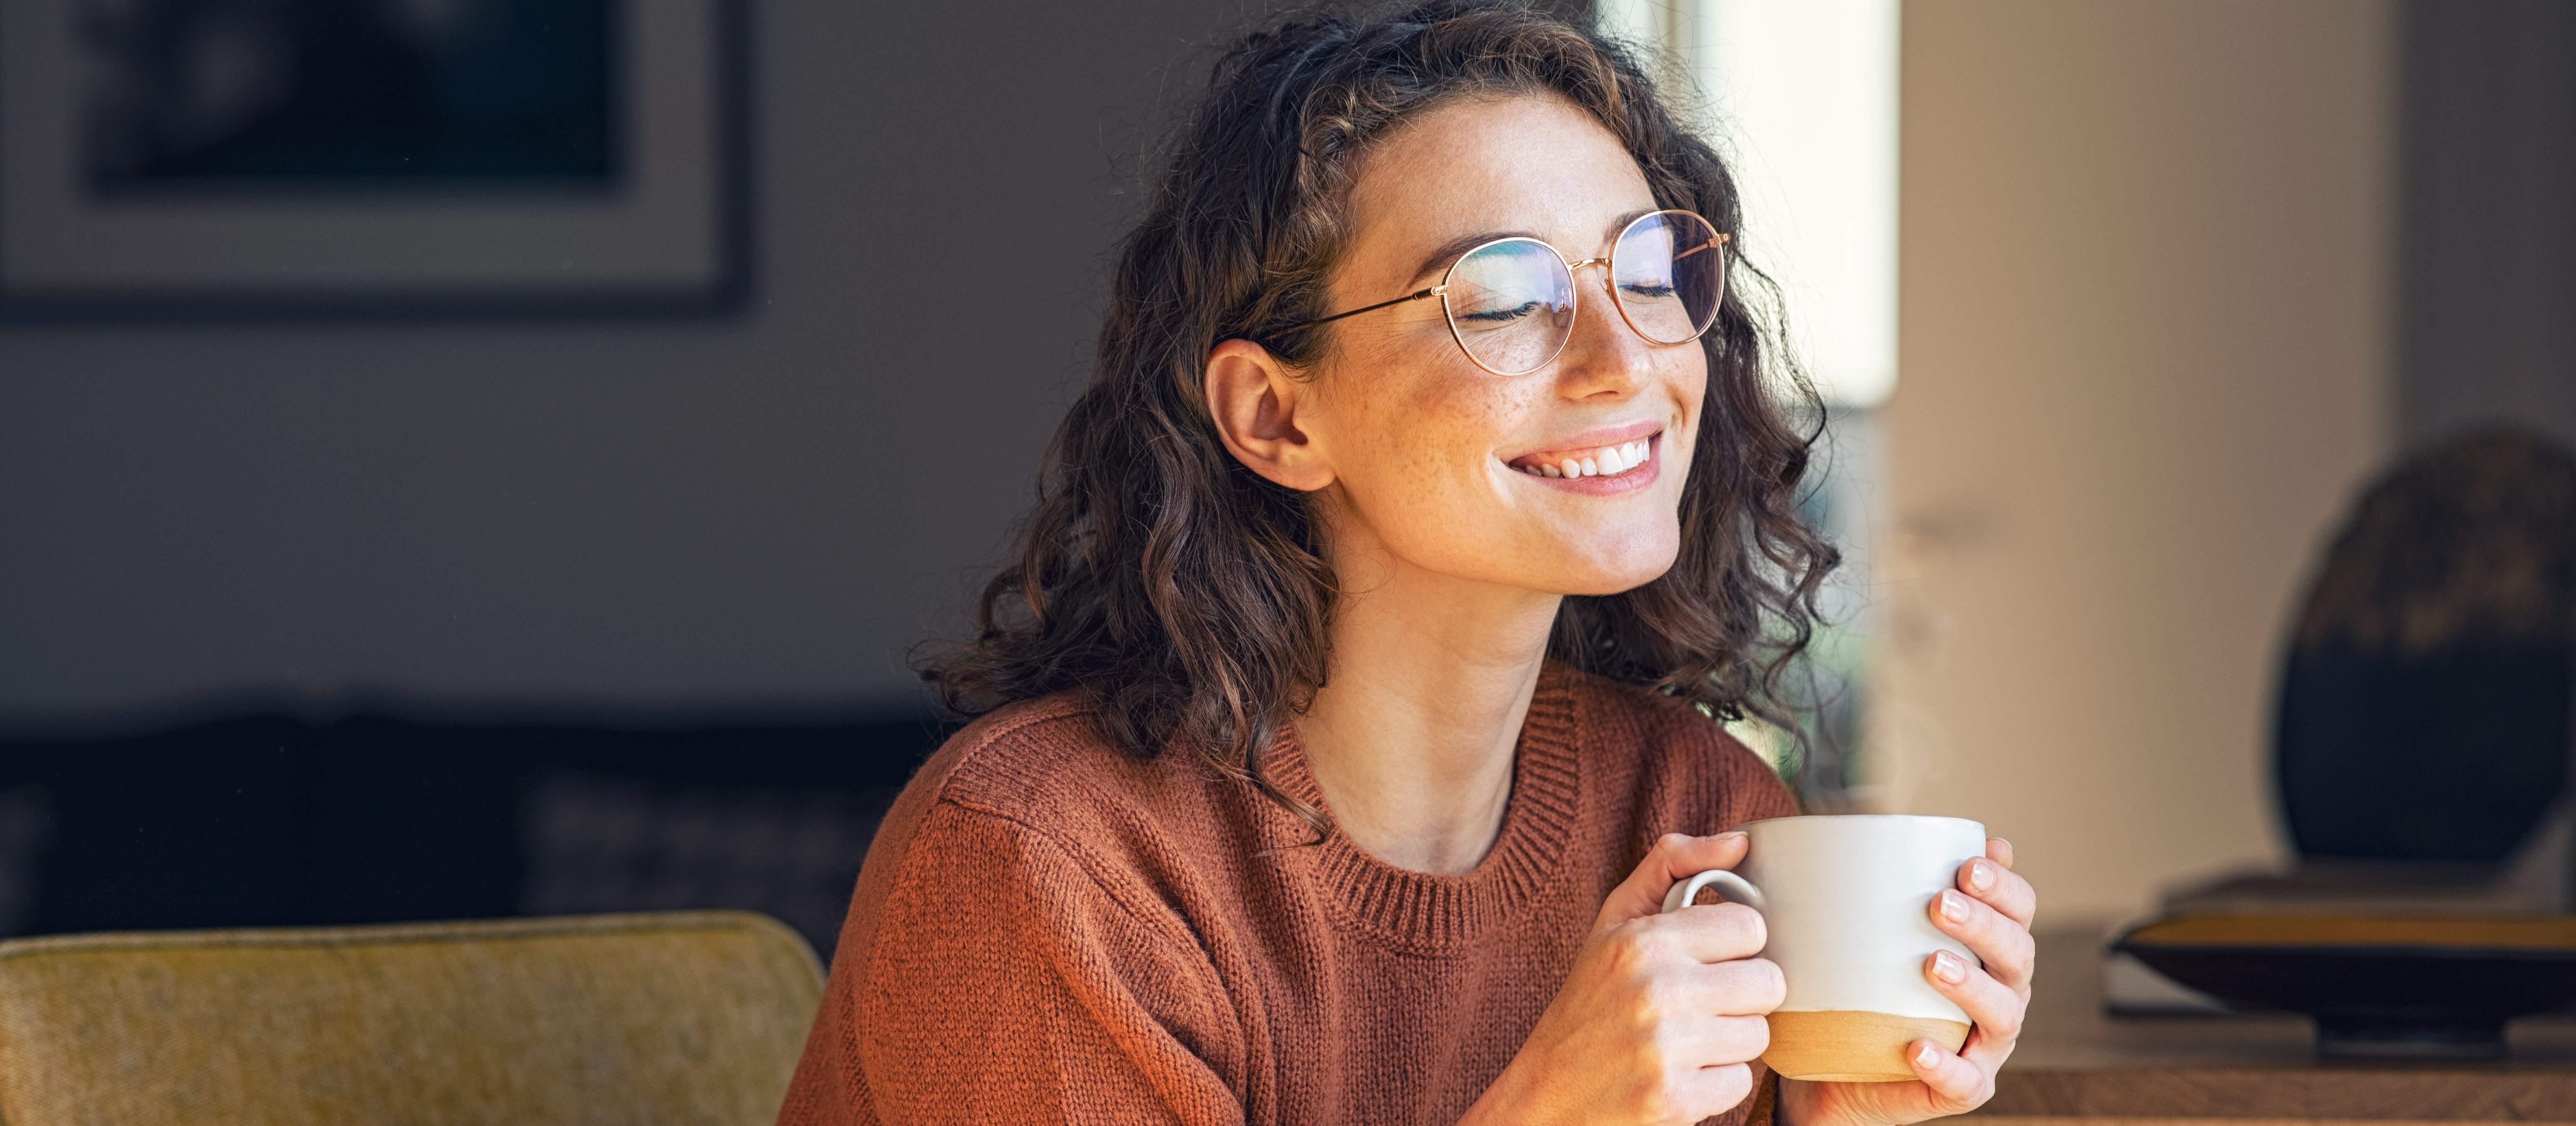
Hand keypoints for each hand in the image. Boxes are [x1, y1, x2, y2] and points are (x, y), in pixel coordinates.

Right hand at [1461, 832, 1785, 1125]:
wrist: (1548, 1092)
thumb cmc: (1589, 1000)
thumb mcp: (1615, 922)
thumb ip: (1672, 865)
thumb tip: (1741, 842)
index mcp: (1644, 941)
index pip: (1750, 927)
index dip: (1735, 945)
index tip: (1708, 958)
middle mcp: (1657, 990)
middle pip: (1768, 982)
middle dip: (1741, 994)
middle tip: (1702, 1002)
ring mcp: (1667, 1049)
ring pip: (1758, 1035)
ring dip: (1730, 1040)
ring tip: (1688, 1039)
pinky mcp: (1676, 1100)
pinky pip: (1741, 1082)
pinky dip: (1716, 1083)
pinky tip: (1681, 1073)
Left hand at [1778, 838, 2037, 1125]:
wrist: (1830, 1070)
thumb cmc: (1858, 988)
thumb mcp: (1867, 931)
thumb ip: (1885, 881)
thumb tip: (1873, 818)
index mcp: (1989, 949)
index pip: (2018, 910)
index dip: (2004, 886)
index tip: (1968, 864)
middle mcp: (1999, 993)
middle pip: (2017, 955)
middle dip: (1986, 925)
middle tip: (1940, 904)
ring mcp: (1984, 1044)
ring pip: (2003, 1015)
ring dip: (1973, 986)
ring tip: (1933, 964)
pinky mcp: (1962, 1089)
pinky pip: (1966, 1082)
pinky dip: (1946, 1065)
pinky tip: (1916, 1047)